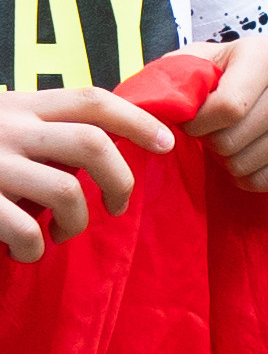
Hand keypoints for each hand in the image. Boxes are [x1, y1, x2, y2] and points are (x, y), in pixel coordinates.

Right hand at [0, 87, 175, 262]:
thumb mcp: (8, 130)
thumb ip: (49, 134)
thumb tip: (112, 147)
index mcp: (22, 107)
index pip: (91, 101)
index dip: (137, 120)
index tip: (166, 143)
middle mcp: (9, 129)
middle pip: (91, 143)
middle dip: (119, 180)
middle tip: (118, 206)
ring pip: (66, 191)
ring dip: (75, 222)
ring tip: (60, 233)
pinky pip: (26, 231)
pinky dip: (34, 249)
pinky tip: (27, 252)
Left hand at [184, 39, 267, 193]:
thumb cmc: (232, 71)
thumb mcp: (204, 58)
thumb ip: (175, 75)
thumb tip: (154, 108)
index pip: (226, 108)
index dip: (196, 124)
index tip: (190, 121)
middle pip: (232, 141)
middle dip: (211, 142)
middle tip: (214, 130)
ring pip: (245, 165)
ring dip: (227, 160)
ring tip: (234, 139)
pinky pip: (266, 182)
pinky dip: (247, 177)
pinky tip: (249, 156)